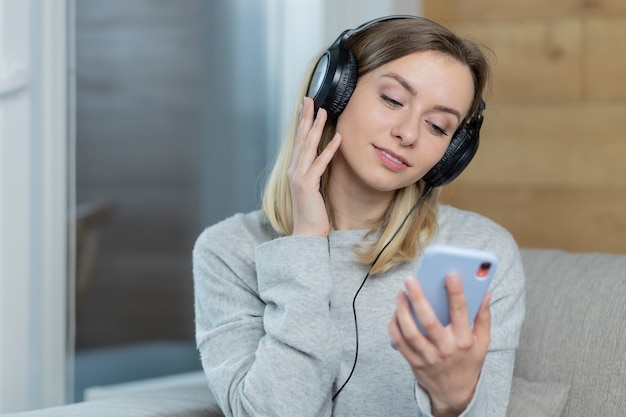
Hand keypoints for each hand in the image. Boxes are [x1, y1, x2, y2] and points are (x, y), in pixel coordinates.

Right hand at [288, 97, 341, 236]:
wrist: (306, 234)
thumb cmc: (312, 213)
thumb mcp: (313, 188)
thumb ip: (315, 172)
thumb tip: (323, 157)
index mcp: (295, 170)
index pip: (299, 141)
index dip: (302, 122)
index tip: (306, 106)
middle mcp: (294, 170)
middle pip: (300, 138)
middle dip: (305, 117)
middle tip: (310, 99)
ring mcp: (299, 177)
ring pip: (308, 147)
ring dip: (316, 127)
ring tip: (323, 111)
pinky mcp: (307, 185)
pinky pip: (320, 163)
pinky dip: (330, 149)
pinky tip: (338, 137)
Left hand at [388, 274, 490, 416]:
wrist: (454, 393)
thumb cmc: (468, 362)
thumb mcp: (483, 342)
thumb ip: (483, 317)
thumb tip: (484, 292)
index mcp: (464, 340)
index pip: (460, 313)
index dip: (456, 292)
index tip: (450, 274)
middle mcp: (445, 348)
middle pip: (429, 321)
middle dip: (418, 298)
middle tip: (411, 280)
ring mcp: (428, 356)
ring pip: (410, 332)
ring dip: (402, 311)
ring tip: (400, 295)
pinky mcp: (414, 362)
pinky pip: (399, 342)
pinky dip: (394, 326)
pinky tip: (394, 313)